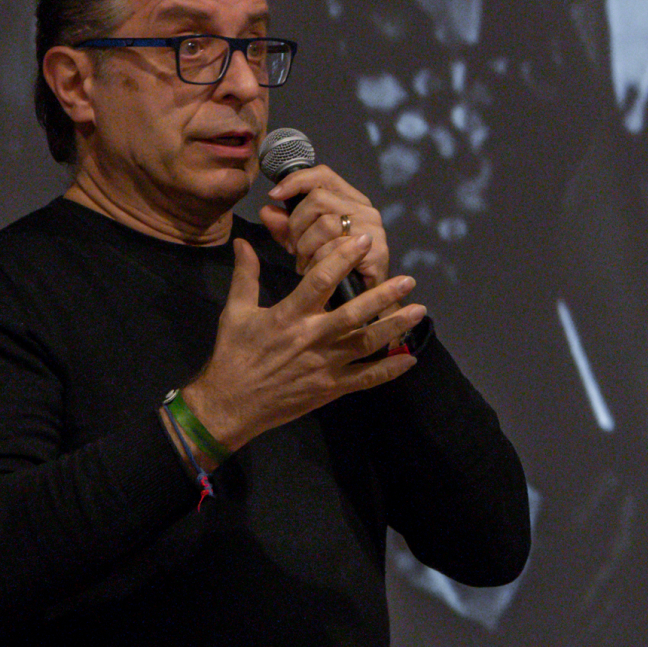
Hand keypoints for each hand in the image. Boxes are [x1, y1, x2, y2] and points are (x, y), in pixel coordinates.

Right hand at [180, 235, 424, 454]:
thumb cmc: (233, 355)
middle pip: (354, 313)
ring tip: (418, 310)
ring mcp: (324, 365)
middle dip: (383, 295)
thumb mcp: (236, 312)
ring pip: (366, 343)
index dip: (343, 258)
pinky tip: (409, 359)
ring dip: (394, 327)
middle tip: (408, 279)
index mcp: (289, 315)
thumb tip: (243, 242)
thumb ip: (245, 275)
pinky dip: (389, 370)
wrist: (229, 405)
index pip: (320, 280)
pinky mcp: (330, 389)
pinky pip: (365, 379)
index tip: (364, 241)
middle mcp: (312, 338)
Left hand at [259, 161, 392, 287]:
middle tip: (293, 247)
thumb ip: (285, 226)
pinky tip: (314, 271)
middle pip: (318, 199)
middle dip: (296, 225)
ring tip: (304, 263)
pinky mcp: (377, 251)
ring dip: (306, 247)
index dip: (296, 181)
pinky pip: (335, 249)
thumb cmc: (333, 268)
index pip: (323, 175)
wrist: (361, 300)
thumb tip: (267, 210)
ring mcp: (373, 229)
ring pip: (325, 224)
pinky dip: (317, 262)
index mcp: (349, 200)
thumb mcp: (302, 243)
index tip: (274, 195)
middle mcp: (364, 209)